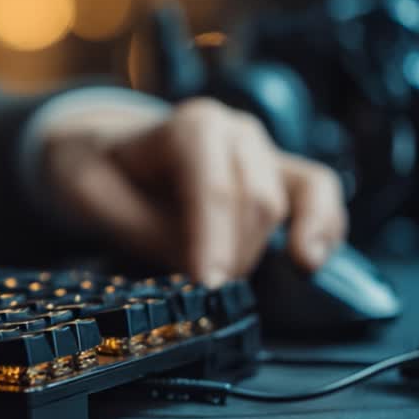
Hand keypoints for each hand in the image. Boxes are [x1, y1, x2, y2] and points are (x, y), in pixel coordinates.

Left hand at [41, 97, 347, 285]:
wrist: (101, 152)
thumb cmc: (97, 172)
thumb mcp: (94, 200)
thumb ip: (146, 233)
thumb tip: (196, 274)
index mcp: (189, 127)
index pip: (215, 189)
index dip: (215, 241)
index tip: (207, 286)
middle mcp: (235, 132)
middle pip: (257, 201)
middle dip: (233, 253)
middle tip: (197, 291)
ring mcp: (261, 151)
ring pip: (295, 200)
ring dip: (270, 249)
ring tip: (242, 284)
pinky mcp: (276, 175)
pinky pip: (319, 194)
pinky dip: (324, 226)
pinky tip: (310, 261)